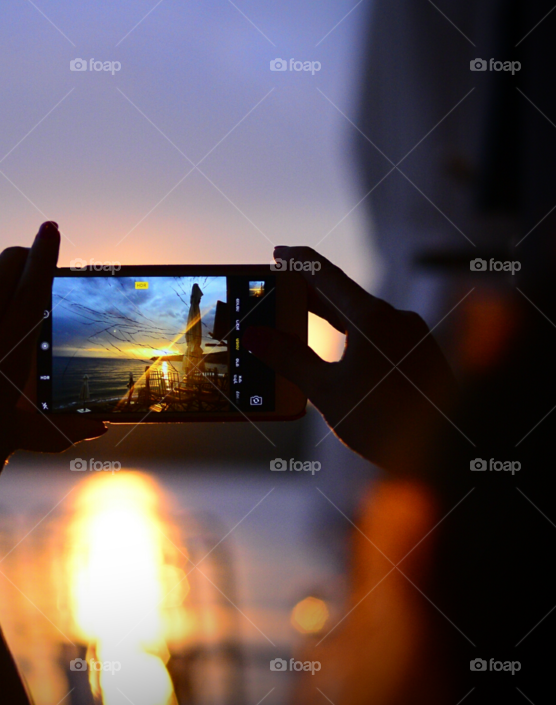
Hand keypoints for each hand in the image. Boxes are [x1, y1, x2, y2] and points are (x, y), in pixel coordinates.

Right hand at [242, 246, 457, 473]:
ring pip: (360, 318)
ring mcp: (411, 337)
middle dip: (306, 295)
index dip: (296, 262)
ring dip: (327, 319)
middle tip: (276, 295)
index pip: (325, 274)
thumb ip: (289, 359)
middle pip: (342, 296)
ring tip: (297, 326)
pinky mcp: (418, 358)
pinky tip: (333, 355)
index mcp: (372, 317)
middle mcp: (395, 319)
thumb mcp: (328, 390)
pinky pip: (376, 337)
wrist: (447, 451)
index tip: (277, 253)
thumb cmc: (387, 422)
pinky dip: (348, 337)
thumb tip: (256, 337)